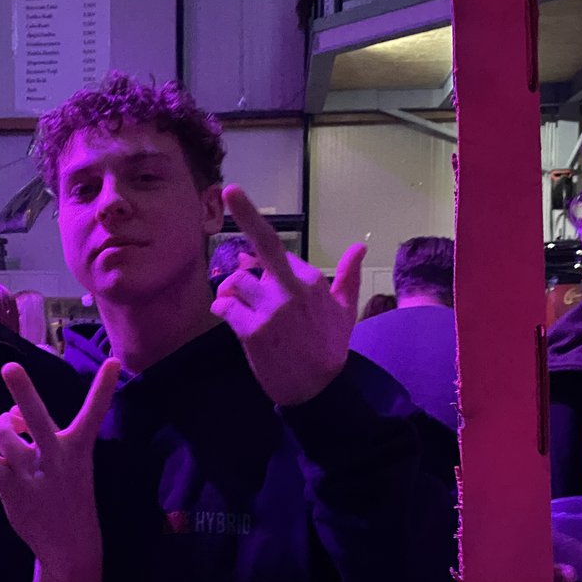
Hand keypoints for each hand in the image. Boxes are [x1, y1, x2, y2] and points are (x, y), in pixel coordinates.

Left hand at [0, 359, 119, 563]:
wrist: (69, 544)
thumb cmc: (69, 493)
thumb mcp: (69, 461)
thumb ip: (41, 431)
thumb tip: (11, 413)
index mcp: (78, 448)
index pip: (94, 413)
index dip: (104, 388)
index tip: (113, 362)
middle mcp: (55, 456)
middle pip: (37, 418)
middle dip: (23, 393)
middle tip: (9, 368)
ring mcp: (29, 471)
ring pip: (2, 432)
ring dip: (3, 426)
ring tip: (12, 432)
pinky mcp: (8, 484)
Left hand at [210, 185, 365, 406]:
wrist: (318, 389)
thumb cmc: (330, 347)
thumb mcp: (345, 310)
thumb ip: (349, 275)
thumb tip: (360, 246)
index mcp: (312, 280)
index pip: (277, 253)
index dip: (257, 255)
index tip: (245, 253)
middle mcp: (292, 289)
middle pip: (264, 245)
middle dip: (246, 212)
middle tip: (230, 192)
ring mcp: (271, 310)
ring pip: (236, 281)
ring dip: (228, 290)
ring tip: (232, 303)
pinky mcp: (252, 331)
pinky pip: (226, 307)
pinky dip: (221, 308)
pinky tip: (225, 314)